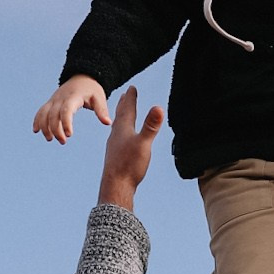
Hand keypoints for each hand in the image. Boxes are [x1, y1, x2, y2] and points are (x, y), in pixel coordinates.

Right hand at [34, 74, 111, 143]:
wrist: (82, 77)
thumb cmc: (92, 89)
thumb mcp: (99, 97)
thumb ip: (101, 110)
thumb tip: (107, 123)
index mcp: (73, 97)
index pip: (66, 110)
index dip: (66, 123)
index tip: (69, 135)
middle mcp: (60, 98)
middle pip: (53, 115)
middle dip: (56, 129)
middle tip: (63, 142)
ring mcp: (54, 100)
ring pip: (44, 113)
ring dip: (45, 127)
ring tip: (50, 139)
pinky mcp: (50, 102)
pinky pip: (41, 111)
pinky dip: (37, 120)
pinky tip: (36, 131)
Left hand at [97, 86, 165, 207]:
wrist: (115, 186)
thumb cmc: (129, 165)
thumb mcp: (144, 144)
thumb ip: (151, 126)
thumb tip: (159, 107)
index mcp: (123, 129)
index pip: (128, 109)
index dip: (131, 98)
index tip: (132, 87)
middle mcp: (116, 135)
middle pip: (121, 115)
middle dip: (124, 104)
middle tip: (125, 94)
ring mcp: (114, 146)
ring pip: (117, 127)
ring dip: (121, 118)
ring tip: (122, 114)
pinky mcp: (115, 156)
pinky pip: (117, 138)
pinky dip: (120, 133)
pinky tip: (121, 140)